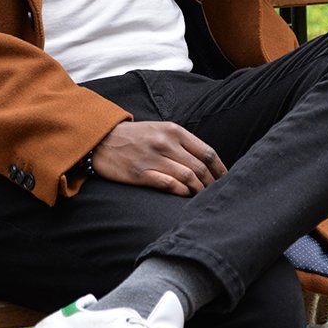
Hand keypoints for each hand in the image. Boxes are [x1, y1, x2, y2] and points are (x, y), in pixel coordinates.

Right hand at [91, 121, 226, 195]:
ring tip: (202, 197)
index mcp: (173, 131)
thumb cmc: (134, 137)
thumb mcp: (160, 130)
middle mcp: (165, 143)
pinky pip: (169, 185)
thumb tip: (206, 161)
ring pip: (188, 177)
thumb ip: (182, 142)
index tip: (226, 180)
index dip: (221, 169)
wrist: (101, 140)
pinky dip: (182, 192)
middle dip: (213, 183)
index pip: (207, 152)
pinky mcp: (141, 173)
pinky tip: (185, 196)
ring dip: (199, 190)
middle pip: (200, 166)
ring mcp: (153, 158)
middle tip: (217, 193)